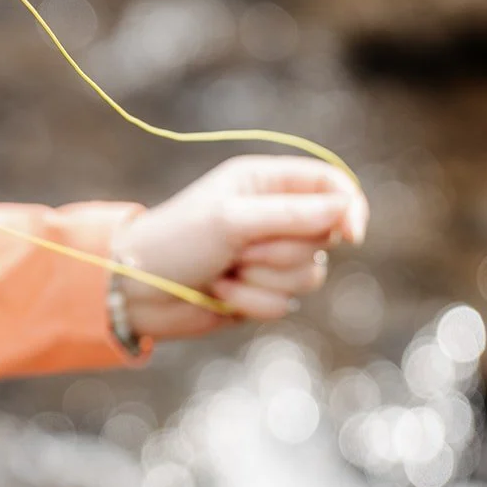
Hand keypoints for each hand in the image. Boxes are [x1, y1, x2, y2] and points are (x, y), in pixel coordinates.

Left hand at [110, 155, 368, 341]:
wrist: (136, 290)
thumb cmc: (175, 242)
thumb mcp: (232, 219)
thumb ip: (292, 214)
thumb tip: (346, 208)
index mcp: (265, 182)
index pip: (330, 185)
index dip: (349, 207)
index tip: (351, 234)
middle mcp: (272, 216)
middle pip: (324, 237)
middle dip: (283, 251)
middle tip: (240, 250)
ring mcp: (267, 256)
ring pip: (308, 275)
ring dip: (265, 279)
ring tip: (226, 272)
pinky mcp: (259, 291)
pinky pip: (283, 304)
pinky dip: (250, 302)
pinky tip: (219, 294)